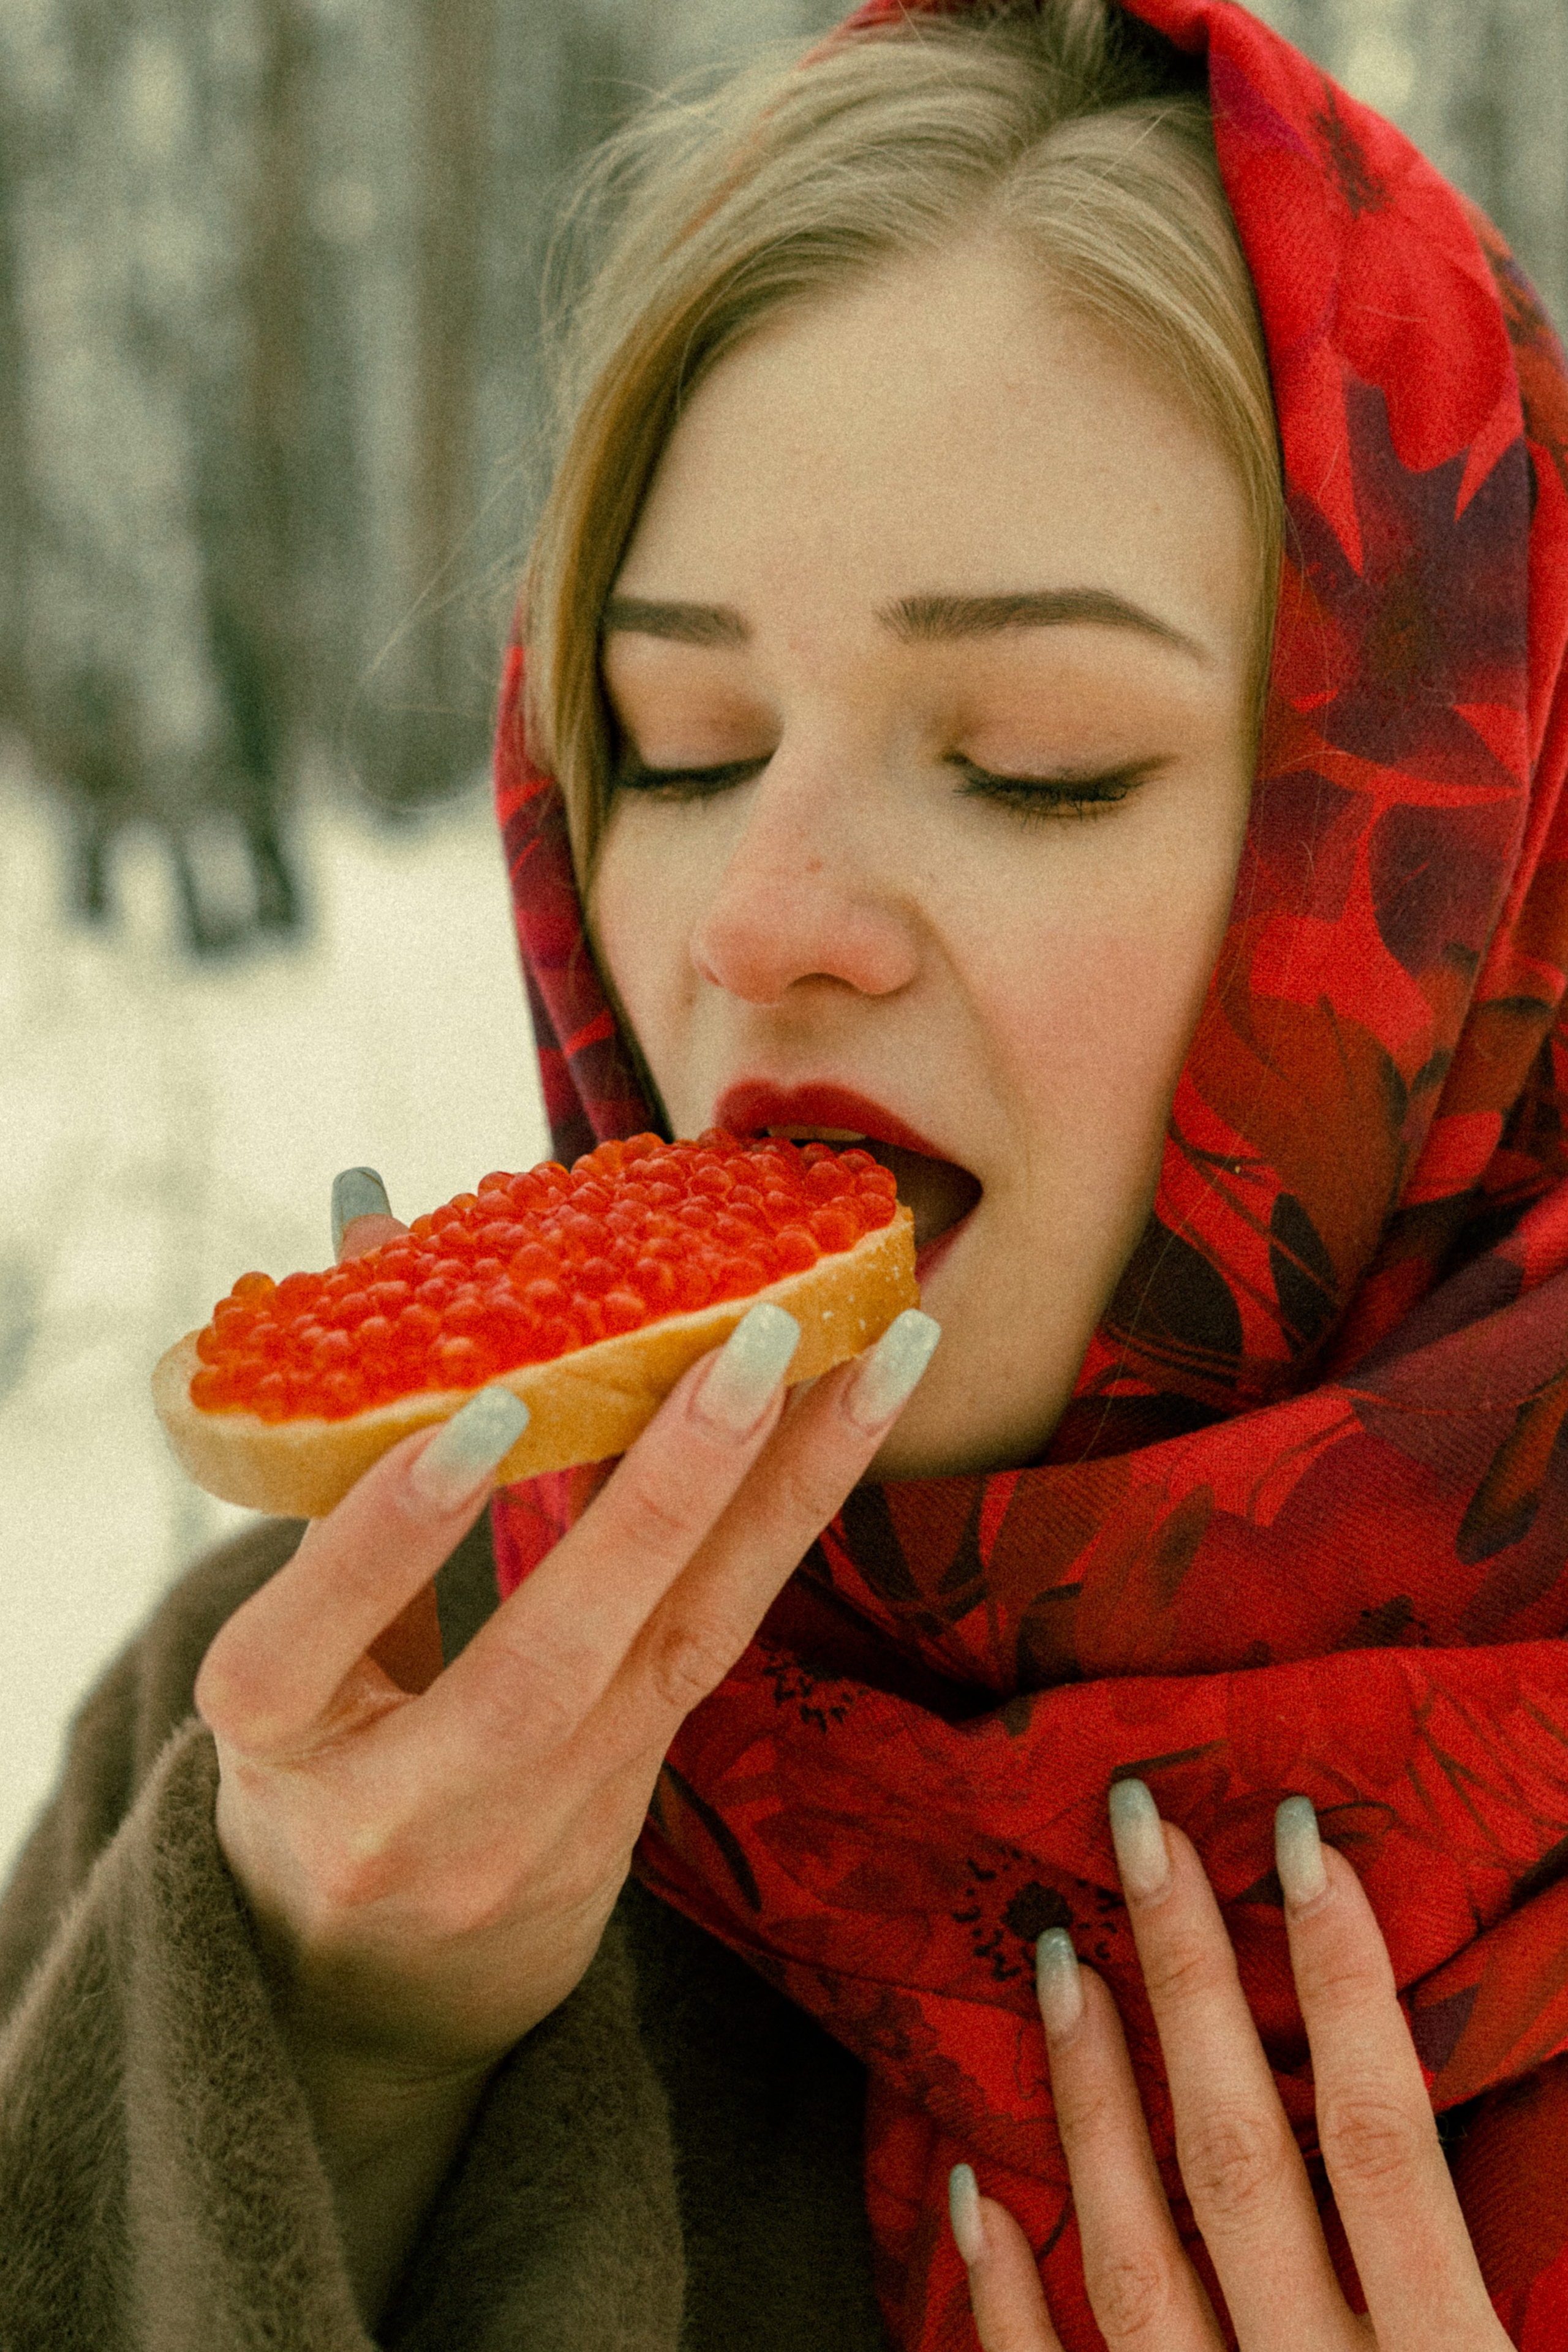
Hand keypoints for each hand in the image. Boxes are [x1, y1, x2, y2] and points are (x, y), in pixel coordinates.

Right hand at [194, 1169, 938, 2313]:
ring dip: (785, 1493)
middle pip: (545, 1664)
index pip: (312, 1643)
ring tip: (879, 1354)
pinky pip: (718, 1647)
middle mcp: (410, 1810)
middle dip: (660, 1500)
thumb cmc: (312, 1755)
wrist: (384, 1986)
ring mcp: (538, 1826)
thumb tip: (369, 1207)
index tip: (480, 1410)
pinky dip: (784, 1523)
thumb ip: (333, 1431)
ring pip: (677, 1652)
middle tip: (755, 1340)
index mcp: (280, 1750)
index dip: (394, 1531)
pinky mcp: (636, 1803)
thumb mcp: (280, 1631)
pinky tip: (851, 1416)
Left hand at [950, 1783, 1508, 2350]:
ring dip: (1090, 2101)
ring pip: (1134, 2261)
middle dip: (1186, 1976)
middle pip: (1239, 2156)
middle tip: (1140, 1830)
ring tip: (1058, 1959)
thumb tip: (1396, 2083)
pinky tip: (969, 2193)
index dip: (1344, 1984)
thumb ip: (1461, 2252)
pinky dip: (1002, 2294)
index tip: (1299, 1841)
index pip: (1381, 2139)